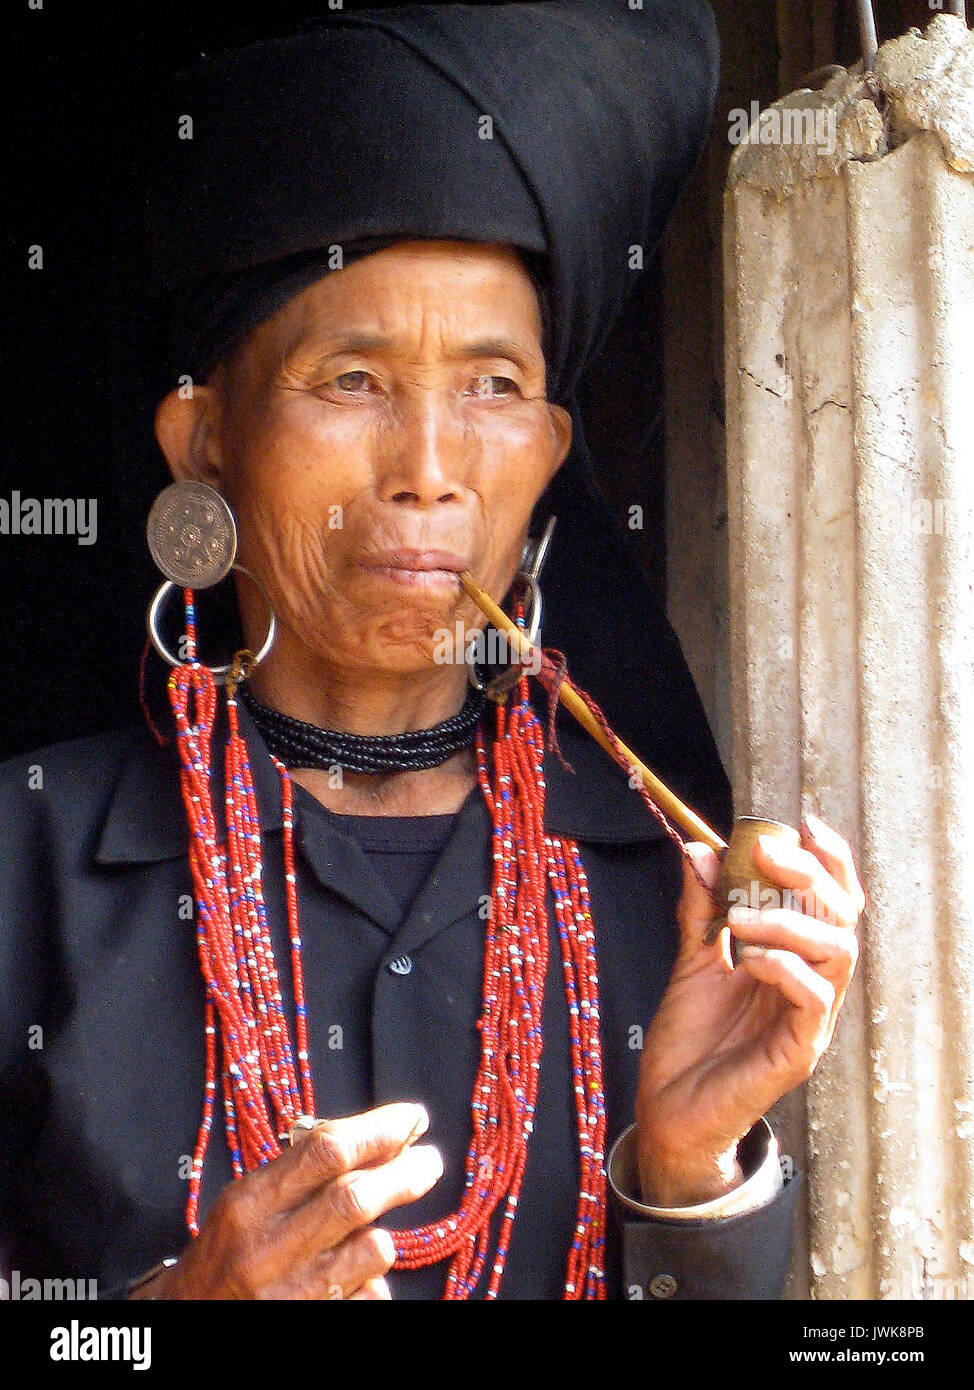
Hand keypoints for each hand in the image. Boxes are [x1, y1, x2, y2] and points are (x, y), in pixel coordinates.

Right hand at [130, 1102, 441, 1299]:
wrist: (187, 1315)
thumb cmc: (223, 1252)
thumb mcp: (245, 1200)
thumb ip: (297, 1171)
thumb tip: (372, 1139)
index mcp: (249, 1203)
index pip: (325, 1152)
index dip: (378, 1129)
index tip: (411, 1117)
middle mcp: (269, 1247)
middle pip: (355, 1198)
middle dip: (404, 1173)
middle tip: (431, 1159)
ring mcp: (291, 1292)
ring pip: (370, 1249)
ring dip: (386, 1231)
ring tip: (386, 1222)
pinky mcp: (311, 1320)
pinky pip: (367, 1295)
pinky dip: (373, 1280)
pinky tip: (361, 1273)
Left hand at [635, 815, 863, 1205]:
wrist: (667, 1107)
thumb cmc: (689, 1037)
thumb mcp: (692, 959)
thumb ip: (701, 908)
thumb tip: (698, 849)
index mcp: (794, 958)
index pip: (832, 902)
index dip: (828, 861)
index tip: (803, 824)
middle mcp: (811, 985)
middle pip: (842, 918)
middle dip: (809, 876)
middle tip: (766, 856)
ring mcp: (809, 1019)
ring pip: (837, 953)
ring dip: (790, 921)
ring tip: (738, 918)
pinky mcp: (799, 1052)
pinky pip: (813, 999)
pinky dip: (785, 966)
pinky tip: (750, 958)